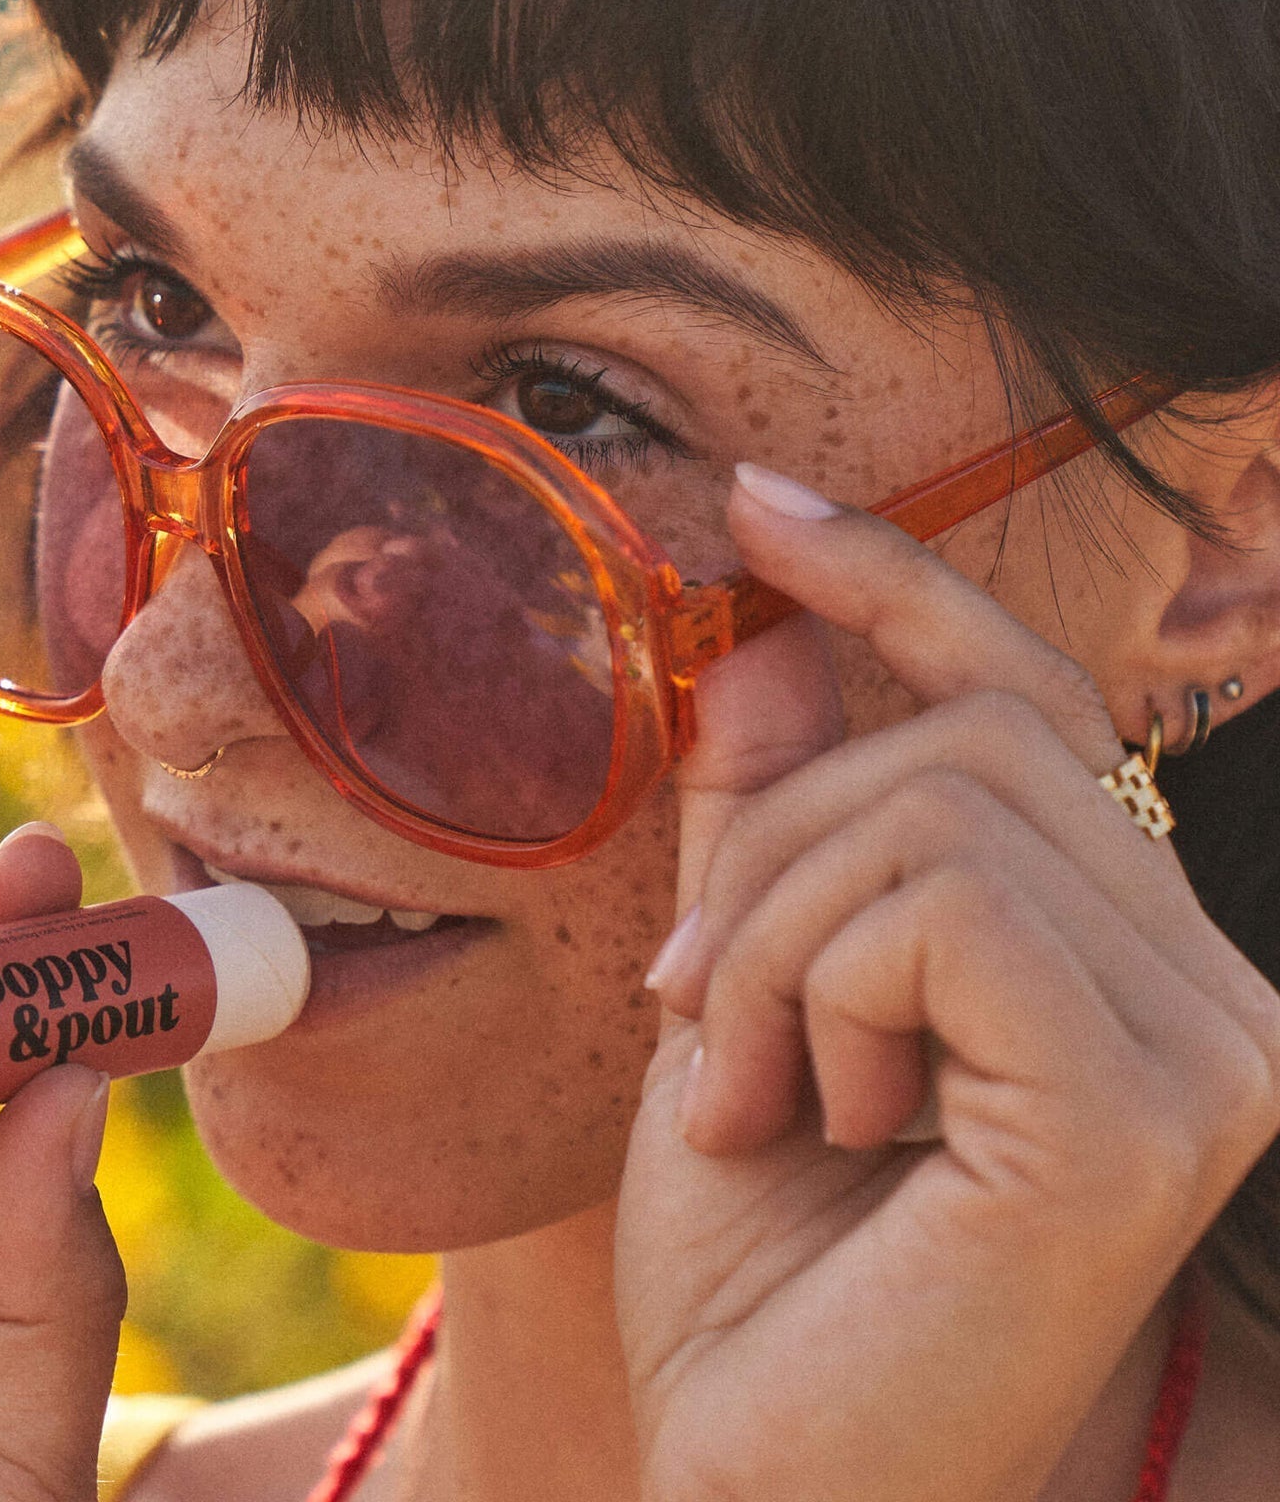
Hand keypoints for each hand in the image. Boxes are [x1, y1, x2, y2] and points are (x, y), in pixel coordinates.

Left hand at [617, 470, 1279, 1501]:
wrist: (759, 1477)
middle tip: (692, 1000)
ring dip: (772, 930)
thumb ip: (770, 816)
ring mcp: (1207, 1050)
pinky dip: (812, 984)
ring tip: (740, 1080)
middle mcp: (1214, 992)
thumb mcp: (742, 988)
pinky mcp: (1146, 1108)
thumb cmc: (757, 1257)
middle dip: (771, 846)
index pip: (1026, 704)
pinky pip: (940, 903)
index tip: (754, 501)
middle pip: (962, 738)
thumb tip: (771, 636)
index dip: (894, 580)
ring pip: (938, 803)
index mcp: (1121, 961)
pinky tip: (800, 1115)